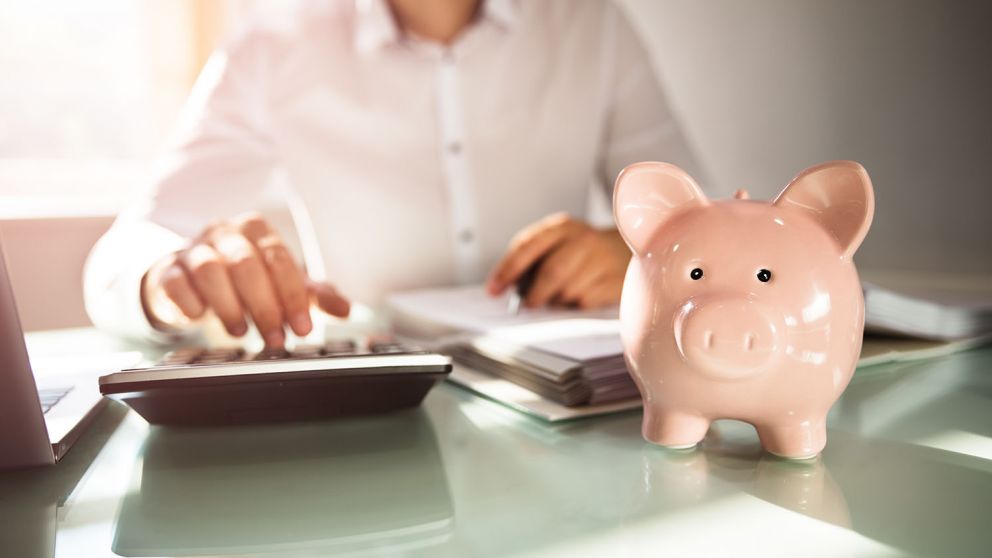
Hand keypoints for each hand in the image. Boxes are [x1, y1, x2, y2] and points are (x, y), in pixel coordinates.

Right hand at [141, 212, 349, 346]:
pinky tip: (201, 317)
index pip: (278, 258)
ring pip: (209, 270)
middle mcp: (224, 233)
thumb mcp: (284, 286)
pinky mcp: (168, 270)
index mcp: (256, 231)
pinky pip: (174, 281)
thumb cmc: (247, 280)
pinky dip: (189, 301)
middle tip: (275, 339)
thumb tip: (344, 309)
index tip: (302, 328)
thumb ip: (315, 295)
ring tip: (241, 332)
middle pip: (246, 264)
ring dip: (229, 306)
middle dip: (264, 306)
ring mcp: (193, 249)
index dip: (292, 295)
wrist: (195, 278)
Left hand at [486, 213, 630, 308]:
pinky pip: (586, 301)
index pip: (528, 246)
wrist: (624, 249)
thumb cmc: (580, 251)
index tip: (494, 289)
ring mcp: (602, 259)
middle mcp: (583, 239)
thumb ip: (530, 259)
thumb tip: (507, 287)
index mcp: (561, 227)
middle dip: (535, 293)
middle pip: (552, 272)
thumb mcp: (556, 243)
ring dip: (556, 301)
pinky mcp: (615, 280)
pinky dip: (575, 305)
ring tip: (557, 298)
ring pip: (569, 290)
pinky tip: (578, 297)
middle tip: (527, 304)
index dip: (508, 270)